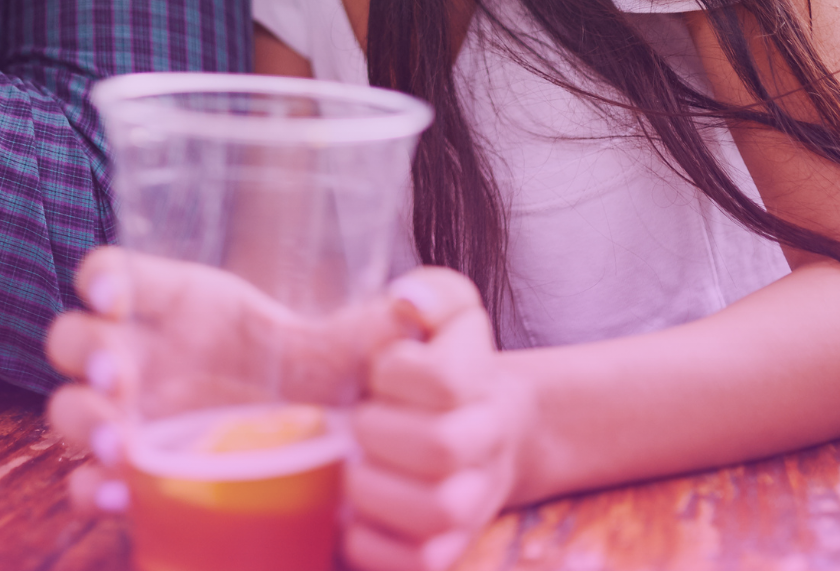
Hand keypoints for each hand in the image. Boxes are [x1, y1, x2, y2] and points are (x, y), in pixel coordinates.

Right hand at [45, 246, 421, 517]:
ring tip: (120, 446)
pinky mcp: (133, 470)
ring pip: (69, 408)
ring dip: (81, 421)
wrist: (318, 451)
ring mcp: (130, 415)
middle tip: (118, 379)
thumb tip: (415, 310)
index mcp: (179, 305)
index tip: (116, 297)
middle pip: (75, 337)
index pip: (117, 274)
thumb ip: (370, 333)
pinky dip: (92, 488)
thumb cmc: (320, 382)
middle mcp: (142, 354)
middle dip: (86, 353)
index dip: (103, 279)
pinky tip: (121, 497)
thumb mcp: (345, 354)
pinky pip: (87, 479)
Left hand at [346, 271, 526, 570]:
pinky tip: (350, 519)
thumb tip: (408, 300)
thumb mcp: (445, 318)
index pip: (447, 380)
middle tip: (355, 422)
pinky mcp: (447, 550)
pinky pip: (419, 563)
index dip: (400, 372)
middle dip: (381, 431)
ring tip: (351, 470)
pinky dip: (375, 547)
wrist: (489, 432)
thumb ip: (433, 295)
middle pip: (443, 446)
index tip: (377, 370)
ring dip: (376, 490)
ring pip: (437, 510)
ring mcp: (471, 504)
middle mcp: (486, 447)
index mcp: (480, 385)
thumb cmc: (442, 368)